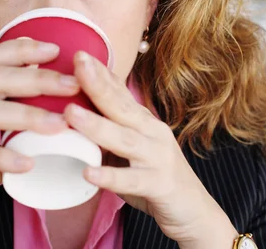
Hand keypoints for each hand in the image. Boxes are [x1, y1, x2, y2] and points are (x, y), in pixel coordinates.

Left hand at [63, 51, 236, 247]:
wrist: (194, 210)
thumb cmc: (155, 176)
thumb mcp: (132, 148)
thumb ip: (109, 131)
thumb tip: (73, 114)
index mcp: (143, 122)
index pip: (120, 92)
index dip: (101, 73)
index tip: (79, 54)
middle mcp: (152, 132)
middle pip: (121, 106)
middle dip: (98, 84)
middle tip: (77, 63)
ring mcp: (157, 157)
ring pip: (124, 139)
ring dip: (97, 125)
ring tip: (71, 114)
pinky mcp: (159, 184)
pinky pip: (131, 180)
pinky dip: (110, 176)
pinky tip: (88, 173)